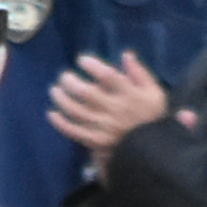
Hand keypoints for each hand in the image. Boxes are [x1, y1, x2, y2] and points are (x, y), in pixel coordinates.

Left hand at [47, 55, 170, 159]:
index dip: (92, 65)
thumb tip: (126, 55)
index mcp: (130, 95)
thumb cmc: (152, 119)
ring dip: (62, 99)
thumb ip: (140, 73)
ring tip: (55, 90)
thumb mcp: (155, 93)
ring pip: (76, 111)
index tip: (82, 60)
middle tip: (65, 76)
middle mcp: (114, 110)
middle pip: (87, 92)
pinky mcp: (96, 142)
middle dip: (71, 81)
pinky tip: (51, 114)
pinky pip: (74, 132)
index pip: (108, 76)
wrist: (153, 152)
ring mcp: (104, 127)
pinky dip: (61, 123)